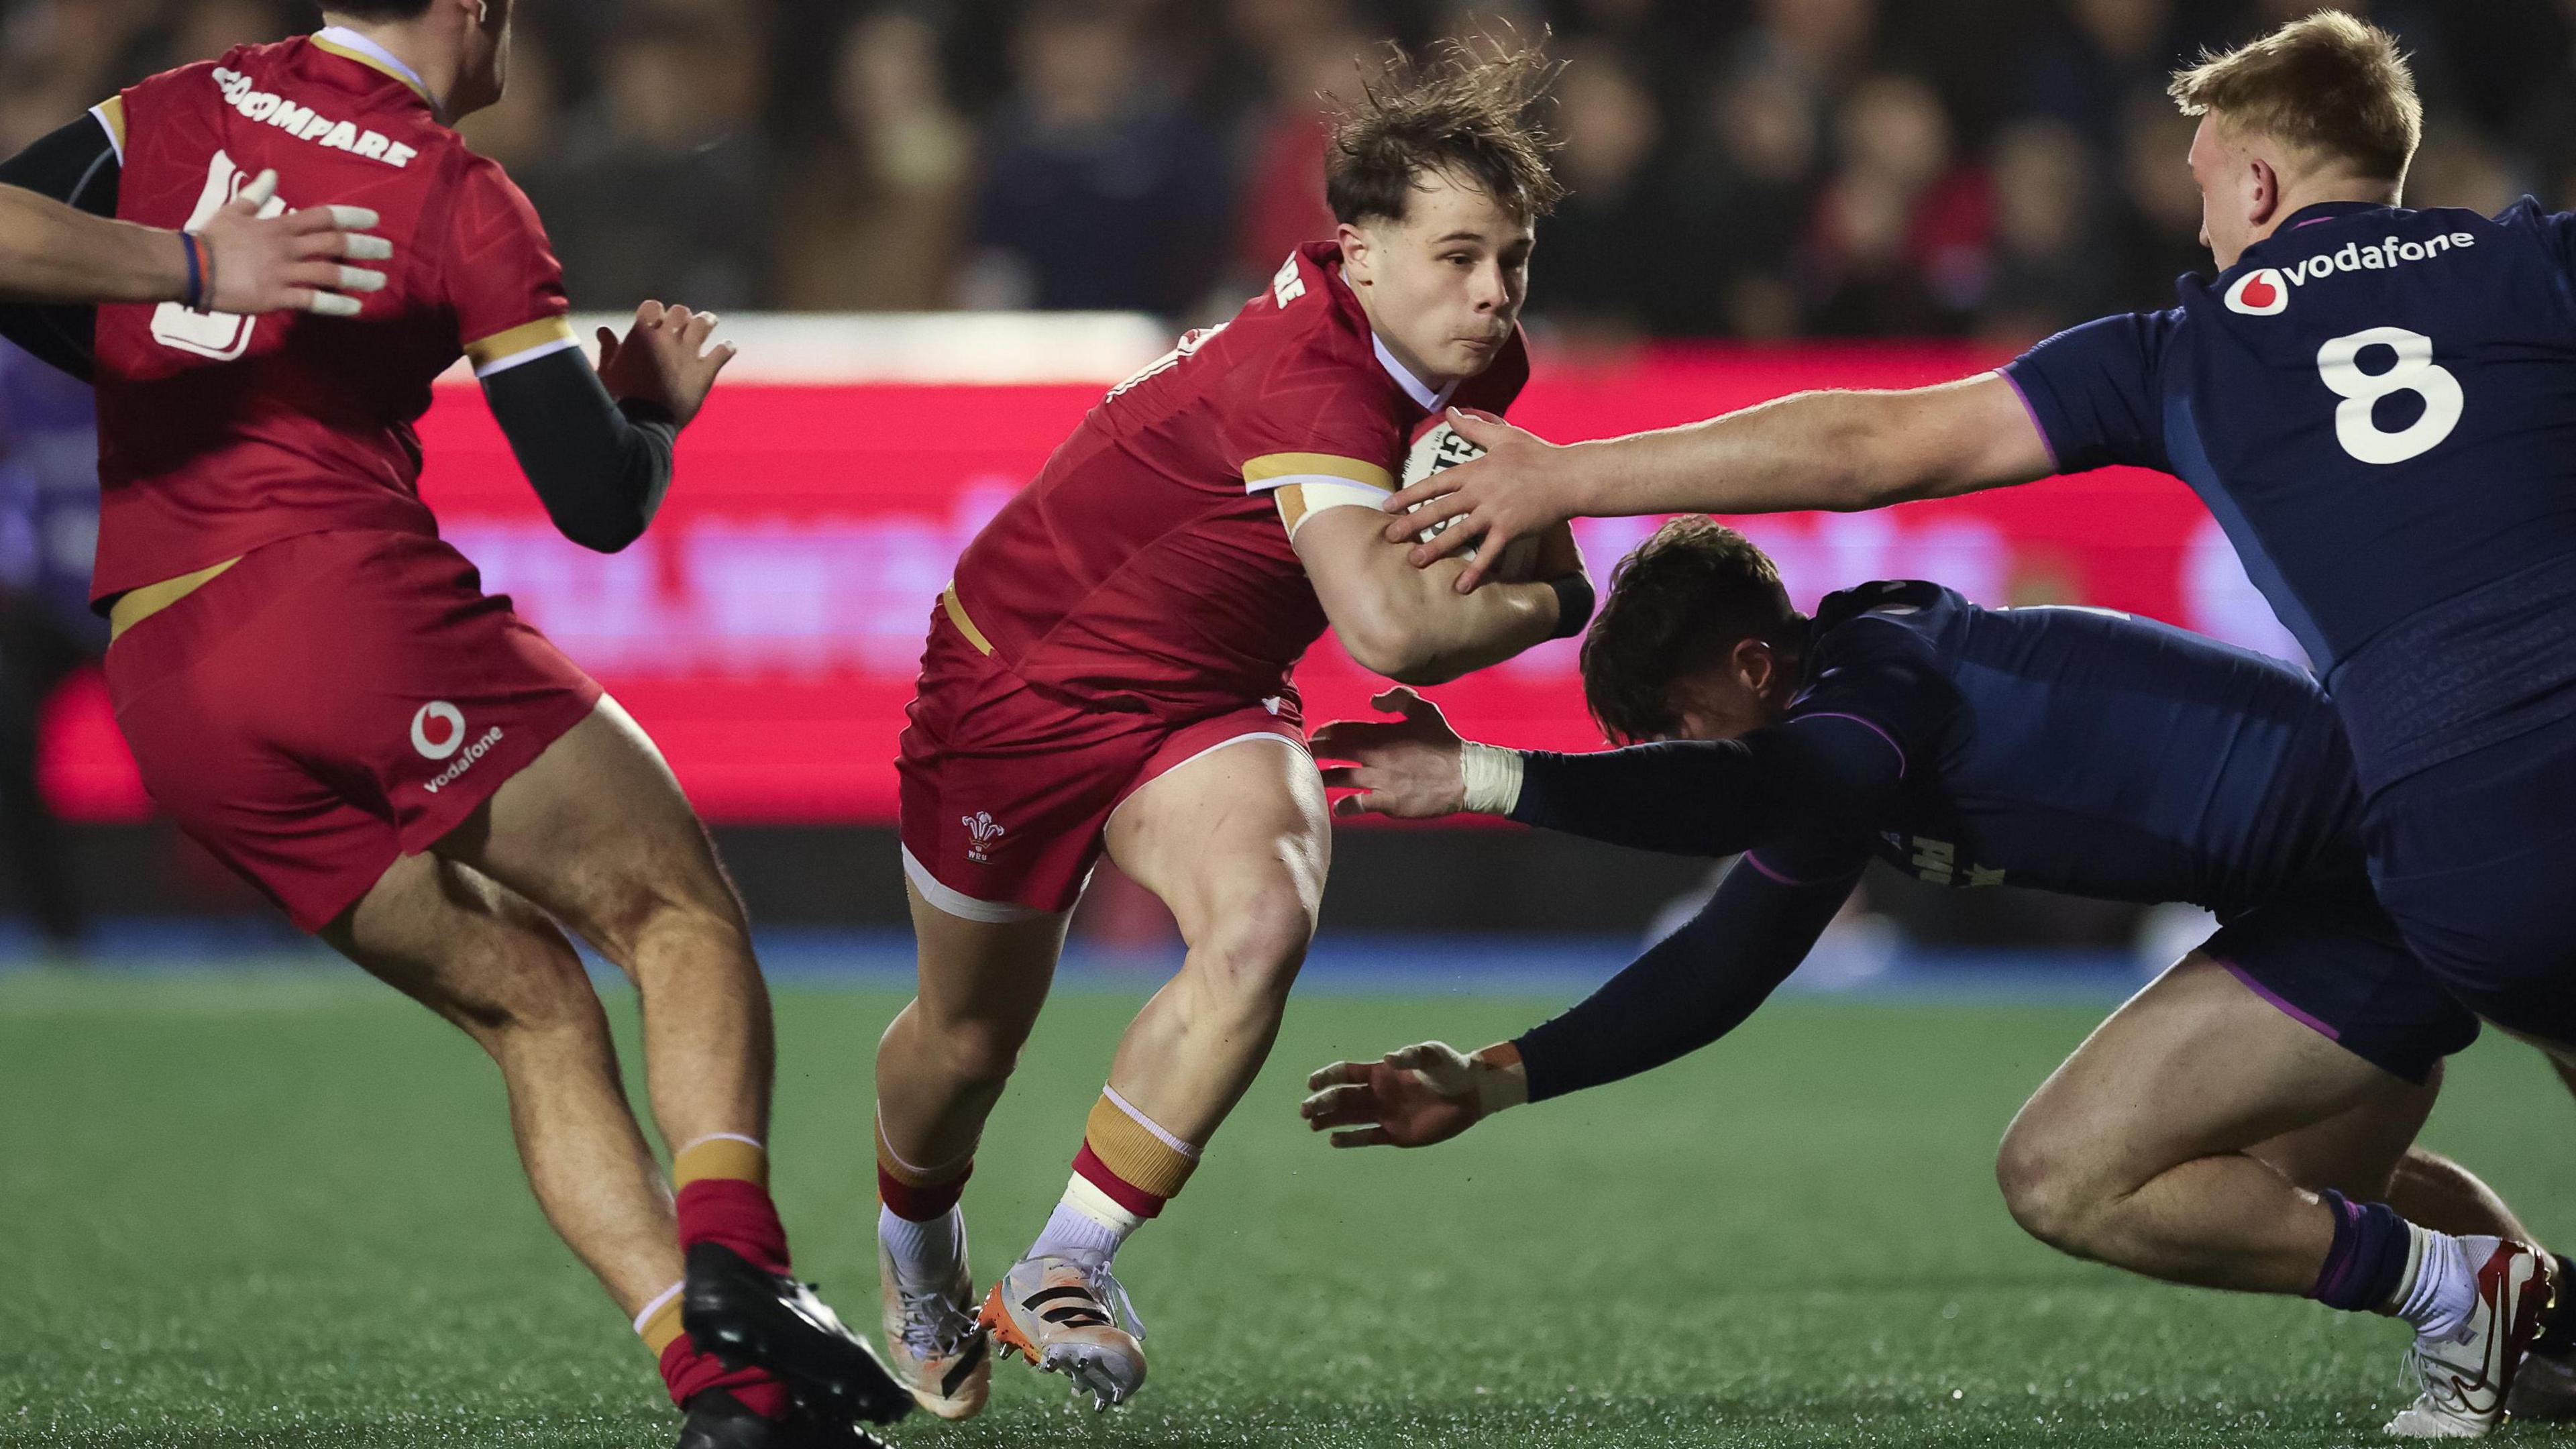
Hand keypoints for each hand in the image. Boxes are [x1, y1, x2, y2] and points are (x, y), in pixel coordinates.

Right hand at [196, 170, 392, 316]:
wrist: (189, 267)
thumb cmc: (210, 239)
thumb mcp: (233, 210)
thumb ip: (256, 194)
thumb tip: (271, 173)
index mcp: (277, 226)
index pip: (322, 217)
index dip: (351, 217)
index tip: (375, 219)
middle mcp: (286, 247)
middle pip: (334, 243)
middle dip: (364, 246)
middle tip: (388, 250)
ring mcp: (282, 273)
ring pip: (329, 273)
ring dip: (358, 276)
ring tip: (380, 281)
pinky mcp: (275, 297)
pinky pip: (312, 301)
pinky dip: (336, 304)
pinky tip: (356, 307)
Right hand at [596, 300, 737, 427]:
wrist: (642, 422)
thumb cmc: (619, 398)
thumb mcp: (608, 371)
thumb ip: (609, 348)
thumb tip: (603, 330)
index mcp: (642, 333)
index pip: (653, 307)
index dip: (655, 312)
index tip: (657, 318)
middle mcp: (666, 338)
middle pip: (681, 312)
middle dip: (682, 316)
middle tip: (684, 321)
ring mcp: (687, 354)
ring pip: (703, 324)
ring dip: (706, 321)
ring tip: (709, 321)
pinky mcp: (704, 372)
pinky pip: (722, 352)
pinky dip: (726, 348)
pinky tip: (728, 347)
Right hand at [1300, 1041, 1524, 1147]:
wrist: (1470, 1094)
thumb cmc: (1451, 1068)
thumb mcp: (1432, 1054)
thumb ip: (1410, 1056)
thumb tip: (1387, 1058)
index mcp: (1381, 1073)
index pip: (1347, 1074)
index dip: (1328, 1077)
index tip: (1312, 1083)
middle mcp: (1378, 1094)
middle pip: (1342, 1098)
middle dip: (1323, 1103)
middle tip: (1305, 1110)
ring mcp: (1385, 1114)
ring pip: (1349, 1118)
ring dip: (1329, 1120)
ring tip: (1311, 1124)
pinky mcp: (1395, 1134)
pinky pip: (1368, 1137)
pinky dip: (1351, 1139)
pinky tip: (1333, 1140)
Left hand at [1311, 686, 1467, 818]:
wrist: (1466, 777)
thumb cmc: (1445, 743)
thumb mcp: (1425, 710)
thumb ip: (1398, 698)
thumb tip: (1372, 701)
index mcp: (1384, 734)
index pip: (1344, 729)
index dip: (1325, 731)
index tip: (1315, 734)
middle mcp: (1377, 756)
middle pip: (1336, 751)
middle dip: (1316, 751)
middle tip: (1302, 753)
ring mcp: (1381, 780)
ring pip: (1341, 777)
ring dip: (1324, 777)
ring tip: (1312, 779)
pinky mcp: (1388, 802)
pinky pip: (1359, 804)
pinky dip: (1345, 806)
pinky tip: (1337, 807)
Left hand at [1380, 408, 1588, 593]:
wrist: (1569, 476)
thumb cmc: (1538, 454)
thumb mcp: (1504, 436)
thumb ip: (1473, 427)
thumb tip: (1450, 411)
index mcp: (1475, 470)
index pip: (1434, 484)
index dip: (1409, 495)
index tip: (1388, 506)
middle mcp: (1480, 492)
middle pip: (1439, 509)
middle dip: (1412, 524)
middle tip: (1389, 537)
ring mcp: (1494, 512)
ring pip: (1458, 532)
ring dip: (1435, 548)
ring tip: (1414, 561)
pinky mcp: (1510, 530)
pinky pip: (1489, 554)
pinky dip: (1475, 570)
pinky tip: (1461, 587)